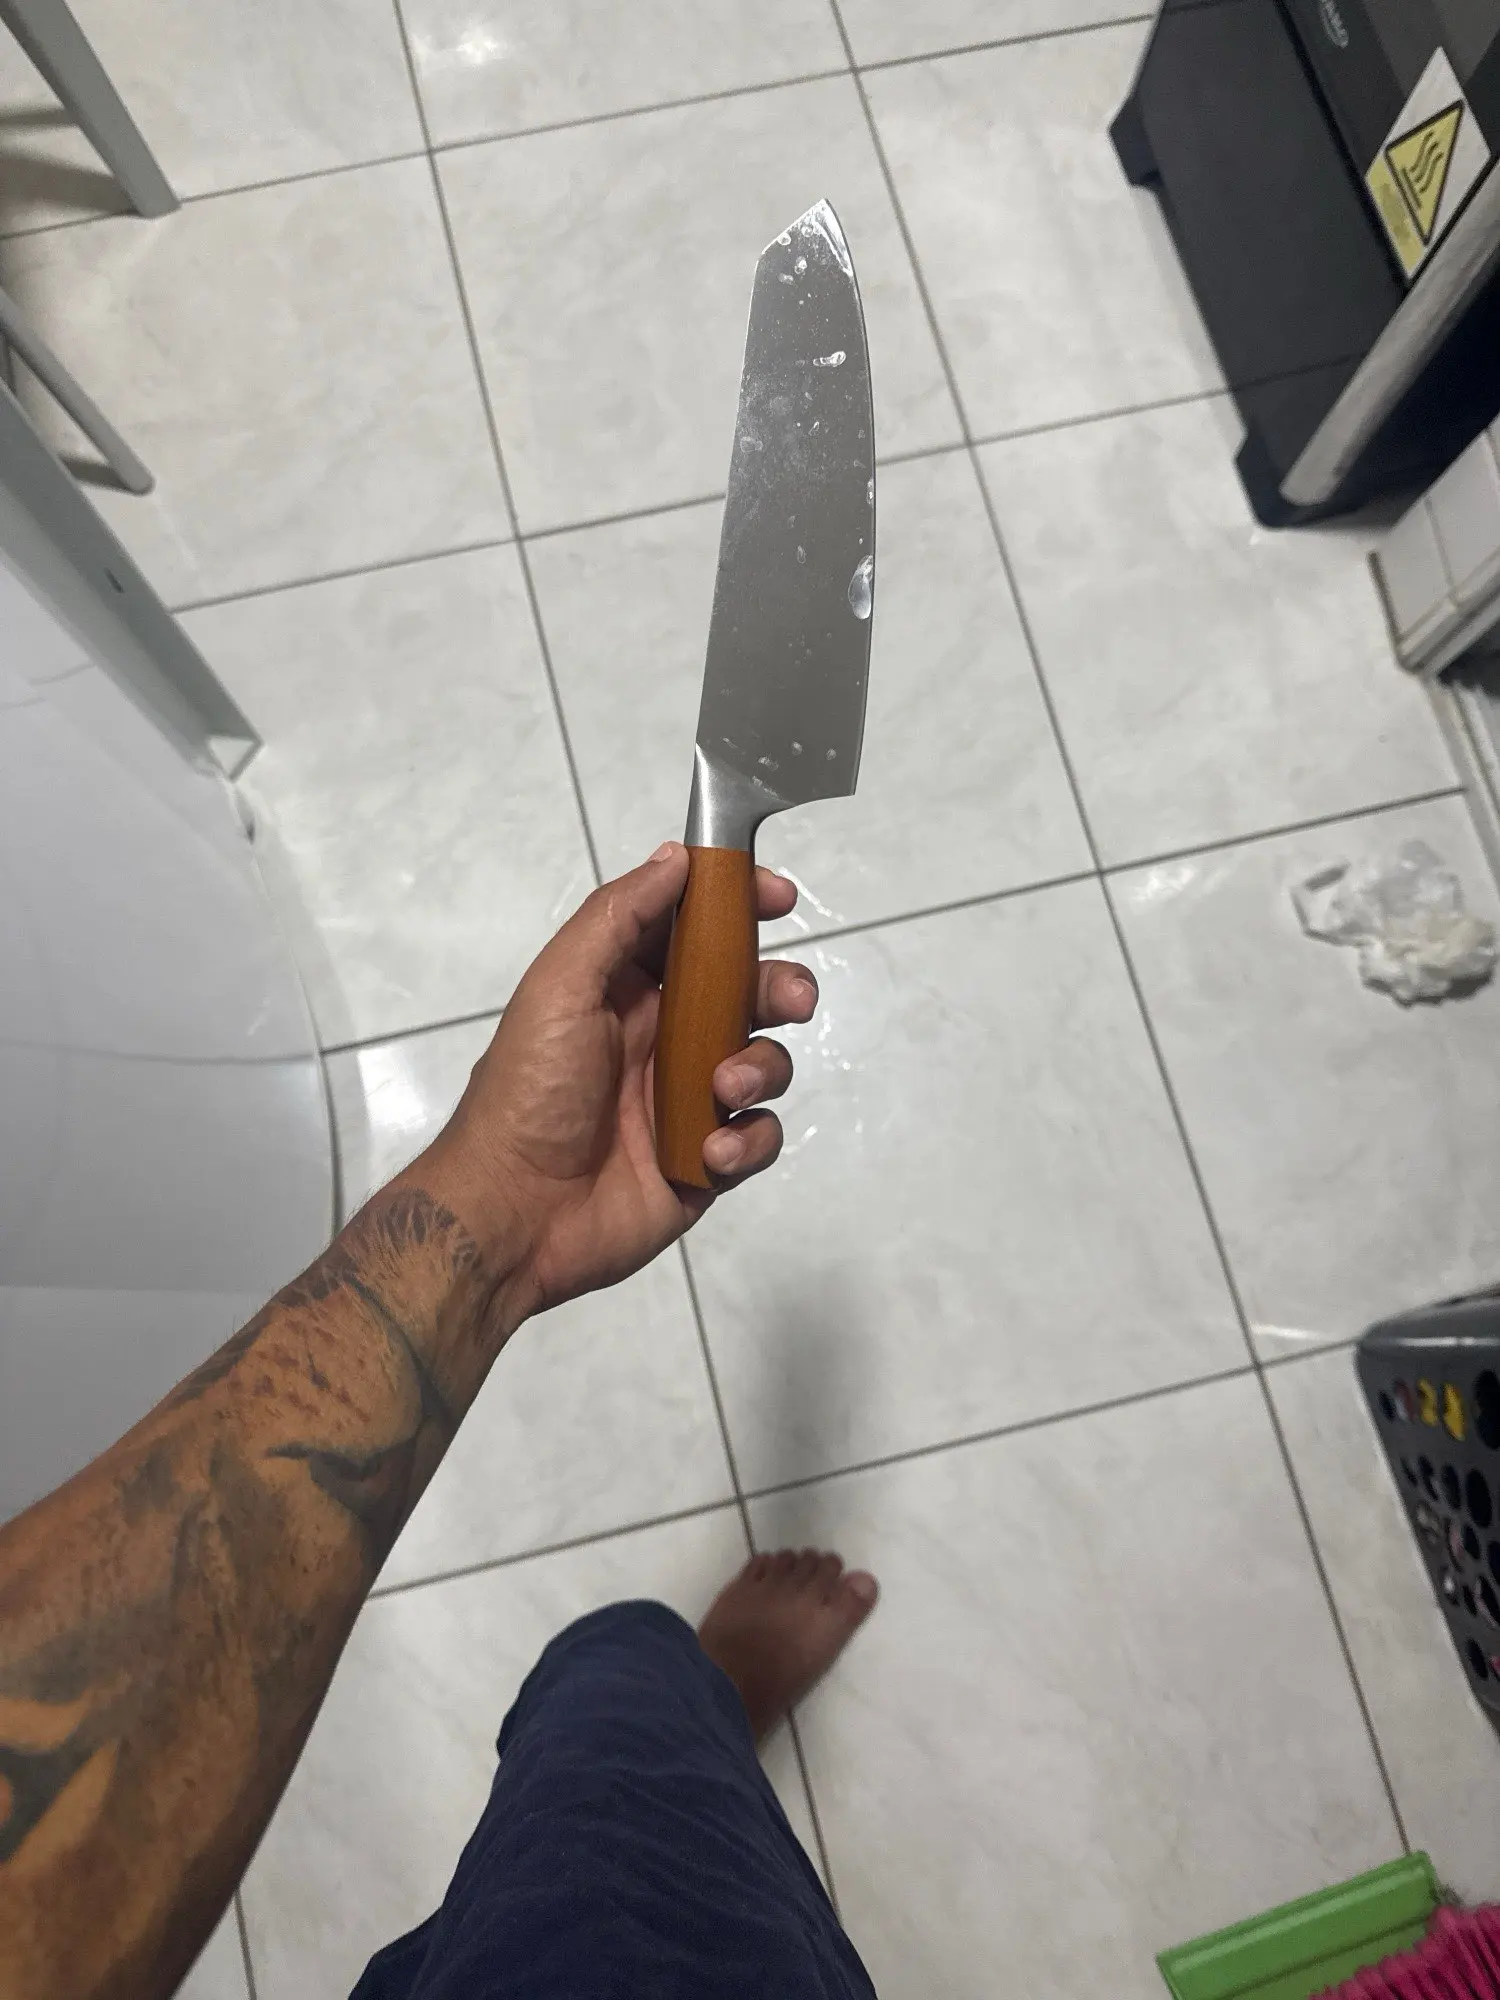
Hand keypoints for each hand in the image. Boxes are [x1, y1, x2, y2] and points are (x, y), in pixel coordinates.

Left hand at [414, 843, 817, 1313]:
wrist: (515, 1214)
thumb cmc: (529, 1092)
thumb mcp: (560, 987)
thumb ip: (618, 917)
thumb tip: (676, 859)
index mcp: (624, 990)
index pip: (692, 931)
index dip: (736, 907)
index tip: (778, 898)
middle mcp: (661, 1038)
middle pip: (747, 994)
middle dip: (779, 988)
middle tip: (792, 1001)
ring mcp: (686, 1101)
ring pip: (763, 1063)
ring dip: (761, 1068)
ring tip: (725, 1090)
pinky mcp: (705, 1162)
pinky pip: (758, 1137)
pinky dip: (748, 1140)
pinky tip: (711, 1152)